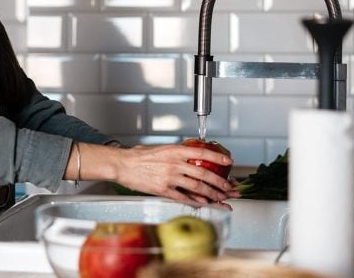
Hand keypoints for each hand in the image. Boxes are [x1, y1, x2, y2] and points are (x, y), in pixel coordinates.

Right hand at [113, 144, 239, 207]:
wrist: (122, 164)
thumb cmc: (139, 156)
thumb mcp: (160, 148)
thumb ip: (176, 153)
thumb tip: (189, 156)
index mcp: (175, 150)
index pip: (202, 152)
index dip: (217, 158)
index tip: (229, 162)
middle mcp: (174, 163)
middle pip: (204, 173)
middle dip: (220, 182)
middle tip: (230, 188)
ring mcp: (169, 177)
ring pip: (197, 187)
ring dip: (212, 194)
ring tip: (222, 198)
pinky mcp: (163, 190)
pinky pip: (183, 197)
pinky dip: (196, 201)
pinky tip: (204, 204)